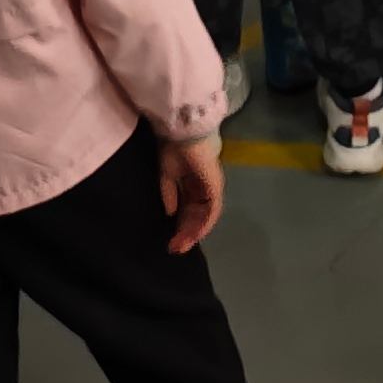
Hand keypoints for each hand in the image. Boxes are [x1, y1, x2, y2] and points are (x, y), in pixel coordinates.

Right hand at [157, 132, 228, 250]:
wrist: (183, 134)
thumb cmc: (174, 149)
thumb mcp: (167, 175)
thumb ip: (170, 194)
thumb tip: (170, 213)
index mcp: (194, 184)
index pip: (190, 210)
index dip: (181, 226)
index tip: (172, 241)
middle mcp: (205, 188)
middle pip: (198, 216)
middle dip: (187, 233)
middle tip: (175, 248)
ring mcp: (212, 188)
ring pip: (206, 217)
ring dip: (194, 232)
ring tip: (181, 246)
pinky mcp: (215, 187)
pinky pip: (213, 211)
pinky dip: (205, 224)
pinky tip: (195, 235)